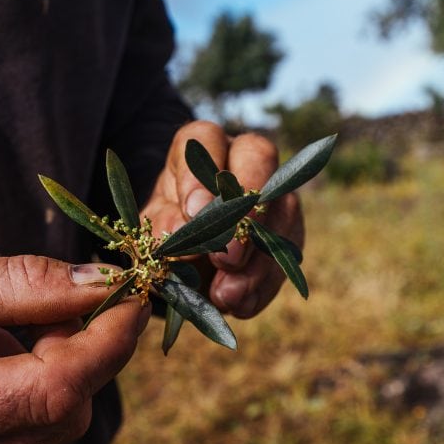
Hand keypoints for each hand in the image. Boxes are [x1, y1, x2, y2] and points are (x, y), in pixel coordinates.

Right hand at [0, 249, 148, 443]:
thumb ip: (21, 285)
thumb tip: (104, 283)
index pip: (55, 391)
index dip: (107, 341)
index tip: (133, 292)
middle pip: (62, 414)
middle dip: (79, 350)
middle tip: (53, 298)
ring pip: (48, 428)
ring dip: (51, 370)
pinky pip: (20, 438)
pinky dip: (26, 392)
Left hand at [141, 120, 304, 318]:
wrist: (185, 262)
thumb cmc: (166, 232)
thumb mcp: (154, 230)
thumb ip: (162, 227)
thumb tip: (181, 234)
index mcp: (200, 148)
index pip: (205, 139)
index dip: (200, 176)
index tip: (192, 213)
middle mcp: (243, 160)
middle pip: (259, 157)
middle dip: (244, 210)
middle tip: (225, 256)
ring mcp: (273, 194)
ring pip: (282, 211)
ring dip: (257, 258)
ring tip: (227, 294)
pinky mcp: (289, 232)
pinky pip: (287, 255)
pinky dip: (263, 285)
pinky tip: (240, 304)